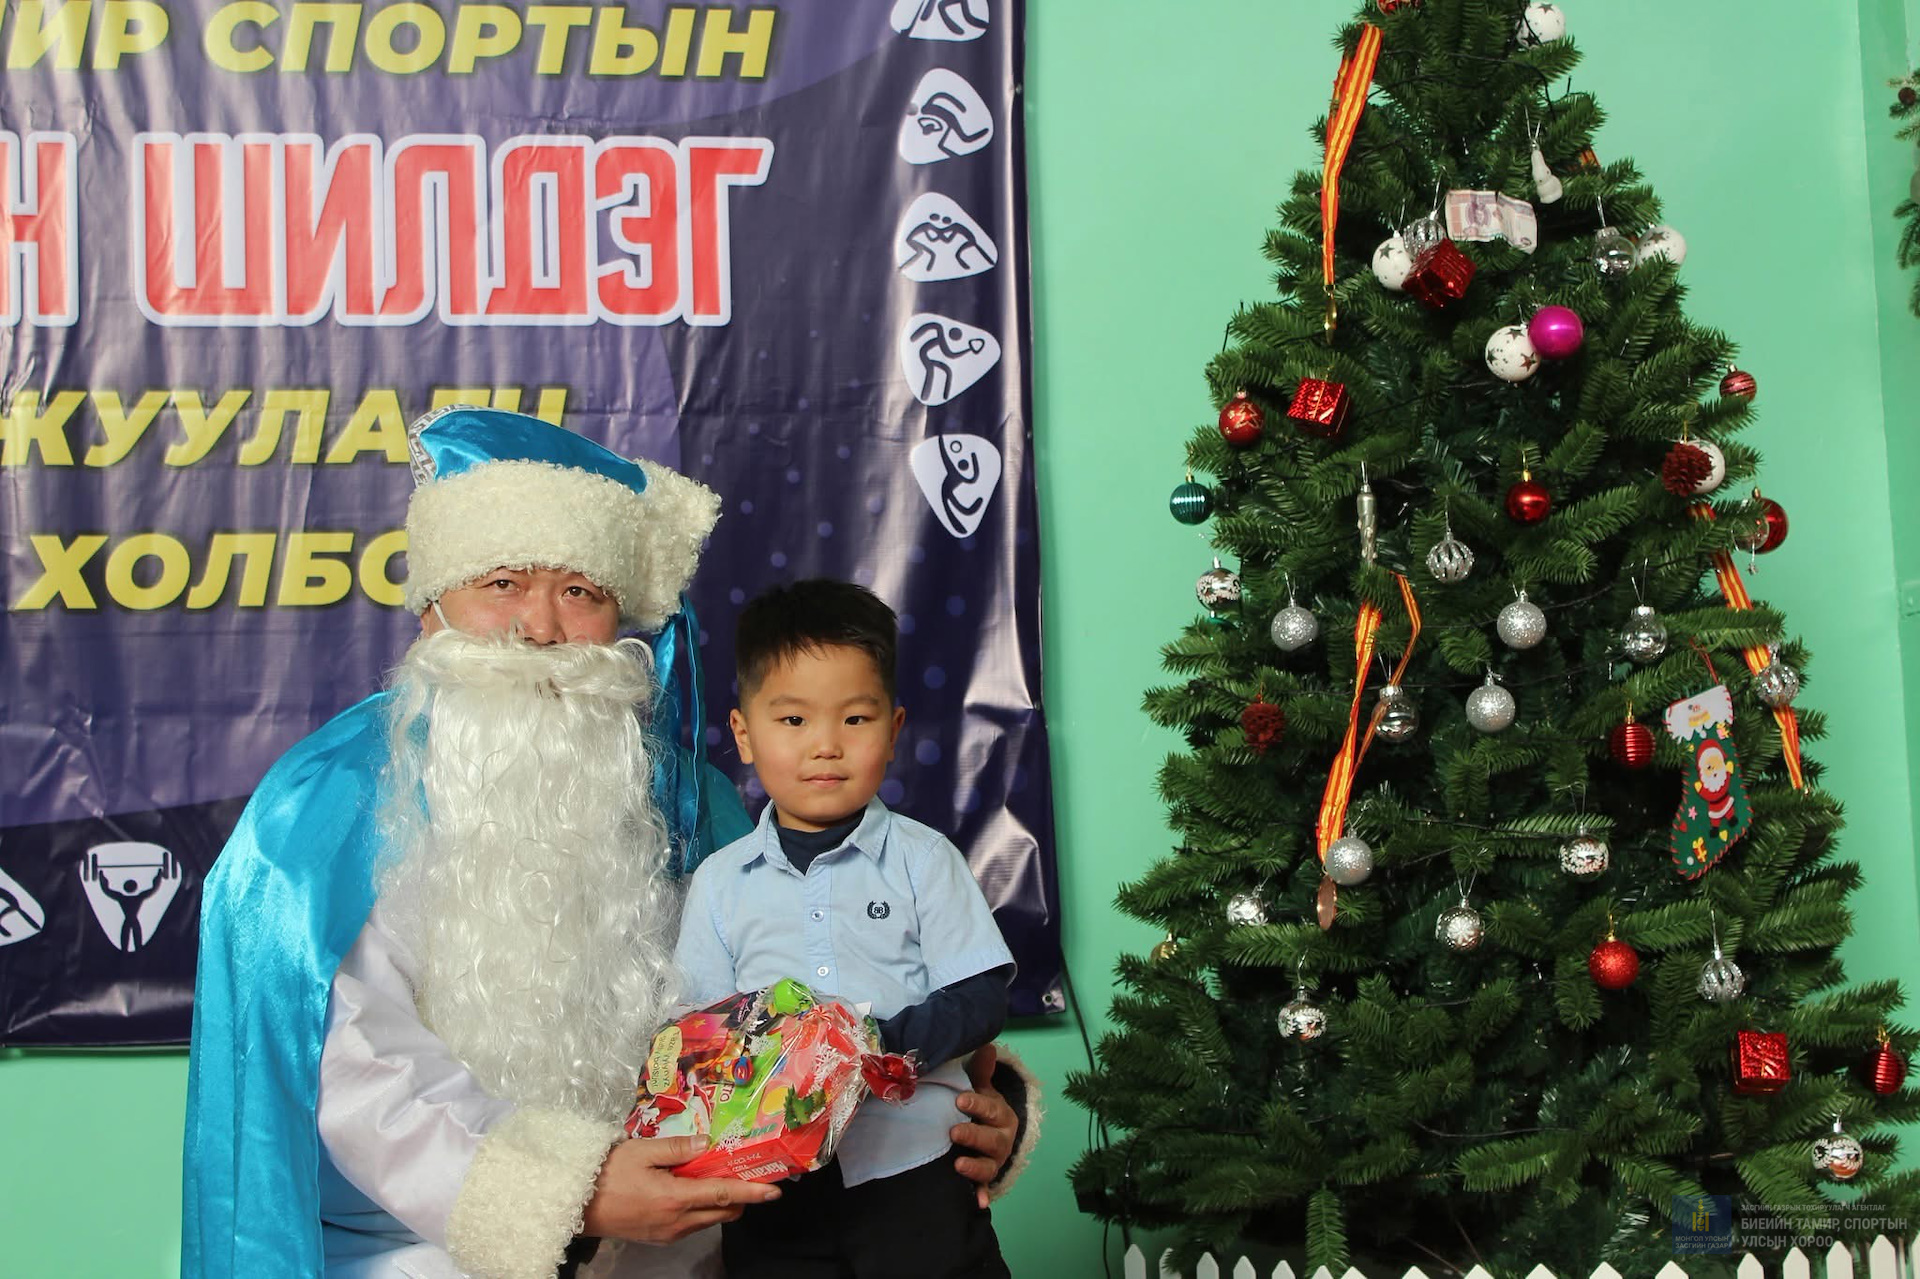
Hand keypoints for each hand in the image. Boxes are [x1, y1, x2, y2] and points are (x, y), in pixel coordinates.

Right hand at [580, 1136, 780, 1242]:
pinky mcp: (660, 1238)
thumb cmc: (608, 1175)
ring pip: (710, 1220)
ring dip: (720, 1202)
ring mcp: (669, 1233)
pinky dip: (702, 1209)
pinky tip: (690, 1189)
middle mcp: (678, 1222)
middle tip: (742, 1172)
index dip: (752, 1192)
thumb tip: (708, 1143)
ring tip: (712, 1176)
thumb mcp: (641, 1151)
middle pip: (724, 1212)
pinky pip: (693, 1225)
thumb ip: (678, 1148)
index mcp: (675, 1199)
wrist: (576, 1206)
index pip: (724, 1195)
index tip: (774, 1190)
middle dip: (740, 1196)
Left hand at [950, 1043, 1017, 1208]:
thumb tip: (987, 1046)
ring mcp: (994, 1161)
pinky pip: (985, 1188)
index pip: (992, 1110)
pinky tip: (977, 1203)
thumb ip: (982, 1071)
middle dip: (974, 1136)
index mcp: (1001, 1115)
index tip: (959, 1100)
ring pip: (989, 1166)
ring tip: (957, 1165)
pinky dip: (981, 1195)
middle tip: (953, 1132)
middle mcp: (1002, 1139)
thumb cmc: (981, 1108)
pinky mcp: (985, 1178)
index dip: (977, 1105)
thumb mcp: (982, 1089)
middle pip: (992, 1140)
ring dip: (975, 1167)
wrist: (992, 1133)